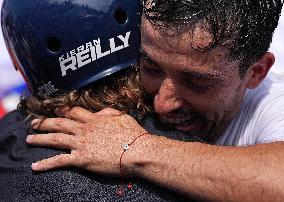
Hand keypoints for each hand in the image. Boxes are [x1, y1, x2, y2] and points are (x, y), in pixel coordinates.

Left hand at [26, 107, 148, 176]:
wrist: (137, 151)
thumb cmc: (133, 134)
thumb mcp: (123, 117)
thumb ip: (109, 112)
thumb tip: (99, 112)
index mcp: (94, 120)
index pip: (74, 112)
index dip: (63, 110)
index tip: (55, 110)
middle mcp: (84, 130)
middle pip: (60, 123)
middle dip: (45, 122)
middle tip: (34, 123)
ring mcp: (81, 144)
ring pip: (55, 139)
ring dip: (40, 138)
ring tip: (29, 139)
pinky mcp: (81, 159)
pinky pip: (60, 161)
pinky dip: (46, 164)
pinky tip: (35, 166)